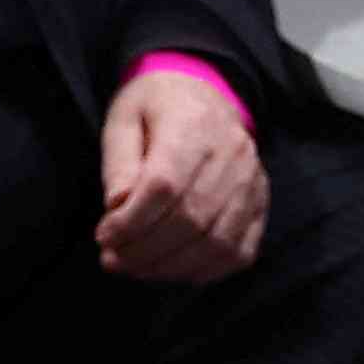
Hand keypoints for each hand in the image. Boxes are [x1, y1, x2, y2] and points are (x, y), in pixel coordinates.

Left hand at [94, 64, 265, 283]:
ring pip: (216, 242)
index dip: (132, 220)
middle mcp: (230, 154)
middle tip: (114, 260)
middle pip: (190, 219)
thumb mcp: (124, 119)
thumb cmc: (156, 107)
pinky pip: (239, 252)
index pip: (164, 186)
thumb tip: (118, 209)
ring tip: (138, 268)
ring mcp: (251, 182)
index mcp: (191, 124)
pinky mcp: (259, 203)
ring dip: (171, 266)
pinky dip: (206, 270)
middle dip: (145, 250)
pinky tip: (175, 269)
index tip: (104, 236)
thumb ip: (118, 164)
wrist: (204, 93)